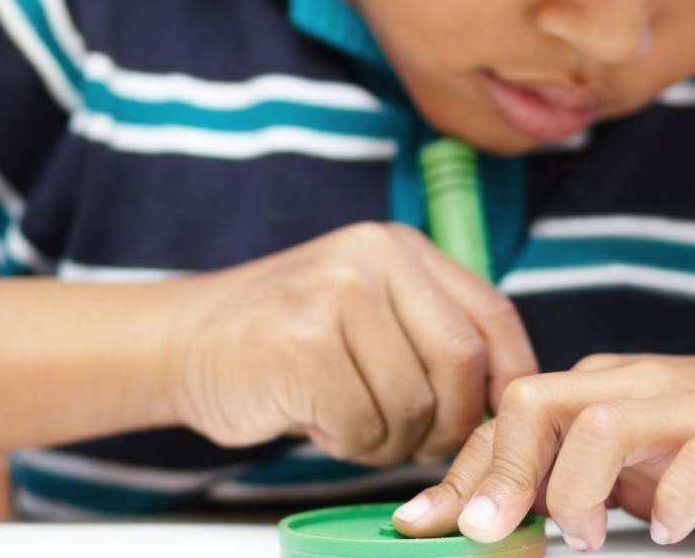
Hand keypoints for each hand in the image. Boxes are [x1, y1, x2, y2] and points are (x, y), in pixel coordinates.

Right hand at [166, 222, 537, 466]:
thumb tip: (503, 400)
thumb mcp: (368, 310)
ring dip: (392, 441)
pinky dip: (349, 445)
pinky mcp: (301, 343)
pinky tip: (320, 424)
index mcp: (401, 249)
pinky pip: (362, 424)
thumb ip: (430, 334)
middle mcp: (374, 258)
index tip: (499, 419)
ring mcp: (335, 294)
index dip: (510, 374)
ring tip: (356, 426)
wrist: (184, 341)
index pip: (491, 313)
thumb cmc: (289, 341)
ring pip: (413, 403)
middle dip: (452, 423)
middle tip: (423, 444)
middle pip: (461, 361)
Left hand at [391, 353, 694, 549]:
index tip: (424, 524)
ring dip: (576, 490)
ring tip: (591, 537)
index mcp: (599, 386)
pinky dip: (673, 501)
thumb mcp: (633, 451)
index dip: (461, 474)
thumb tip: (495, 513)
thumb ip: (572, 470)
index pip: (509, 416)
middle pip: (536, 401)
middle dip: (501, 472)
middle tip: (490, 533)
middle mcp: (634, 386)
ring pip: (600, 423)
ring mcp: (687, 406)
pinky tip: (669, 527)